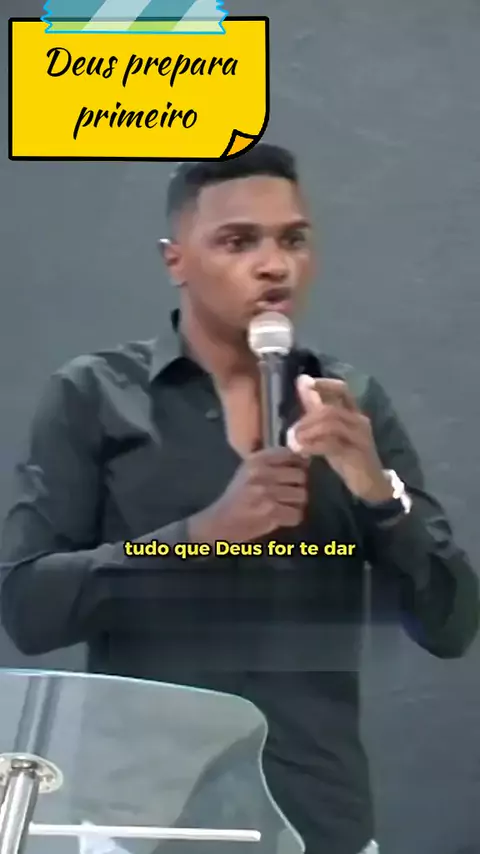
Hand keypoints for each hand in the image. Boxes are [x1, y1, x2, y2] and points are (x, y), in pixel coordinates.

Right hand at [189, 448, 307, 543]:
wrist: (221, 521)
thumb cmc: (238, 496)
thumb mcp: (248, 470)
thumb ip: (273, 463)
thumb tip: (304, 459)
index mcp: (256, 460)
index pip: (288, 454)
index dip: (297, 463)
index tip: (294, 471)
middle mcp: (262, 473)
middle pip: (300, 475)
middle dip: (297, 486)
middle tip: (287, 493)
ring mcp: (267, 493)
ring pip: (301, 495)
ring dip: (295, 503)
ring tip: (283, 506)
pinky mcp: (271, 512)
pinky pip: (297, 514)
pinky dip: (291, 518)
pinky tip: (280, 517)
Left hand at [289, 376, 393, 502]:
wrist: (371, 485)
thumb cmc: (348, 457)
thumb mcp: (330, 433)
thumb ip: (317, 410)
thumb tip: (302, 383)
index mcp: (354, 414)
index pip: (342, 390)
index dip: (324, 385)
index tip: (305, 383)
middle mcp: (359, 421)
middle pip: (329, 410)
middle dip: (306, 420)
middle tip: (291, 433)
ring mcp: (360, 437)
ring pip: (330, 425)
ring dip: (307, 432)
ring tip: (294, 443)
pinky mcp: (357, 454)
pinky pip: (331, 444)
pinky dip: (312, 446)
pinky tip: (302, 452)